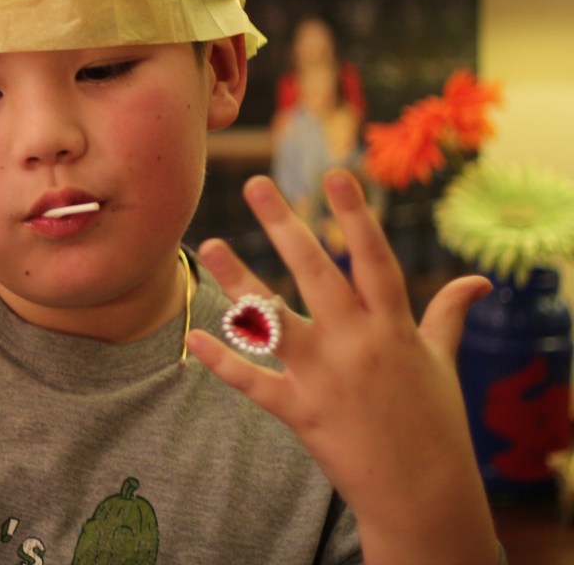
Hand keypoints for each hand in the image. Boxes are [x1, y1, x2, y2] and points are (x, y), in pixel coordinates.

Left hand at [187, 170, 497, 564]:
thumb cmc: (436, 423)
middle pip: (316, 275)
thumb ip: (447, 316)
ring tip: (209, 245)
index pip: (374, 260)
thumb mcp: (443, 364)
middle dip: (284, 227)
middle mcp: (357, 345)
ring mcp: (325, 378)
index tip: (336, 175)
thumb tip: (478, 282)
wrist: (423, 496)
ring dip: (238, 283)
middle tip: (256, 184)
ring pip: (274, 321)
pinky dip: (222, 361)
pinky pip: (252, 382)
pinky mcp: (300, 412)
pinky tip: (193, 335)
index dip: (356, 217)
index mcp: (394, 328)